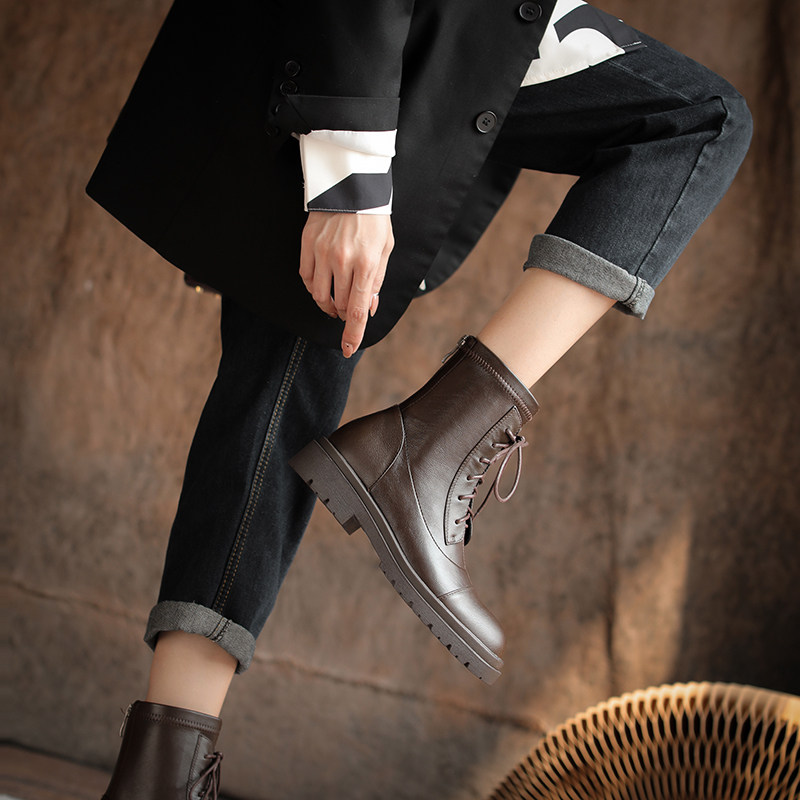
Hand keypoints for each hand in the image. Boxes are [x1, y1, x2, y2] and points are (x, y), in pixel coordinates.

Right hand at [299, 211, 393, 356]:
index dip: (352, 333)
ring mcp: (322, 252)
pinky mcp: (307, 244)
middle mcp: (342, 260)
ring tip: (334, 300)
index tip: (348, 348)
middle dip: (342, 313)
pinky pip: (306, 277)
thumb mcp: (385, 248)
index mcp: (366, 263)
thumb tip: (368, 308)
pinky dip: (314, 288)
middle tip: (347, 309)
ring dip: (327, 304)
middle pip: (338, 303)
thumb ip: (376, 280)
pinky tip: (322, 285)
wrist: (351, 183)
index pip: (356, 308)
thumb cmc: (373, 217)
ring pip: (319, 294)